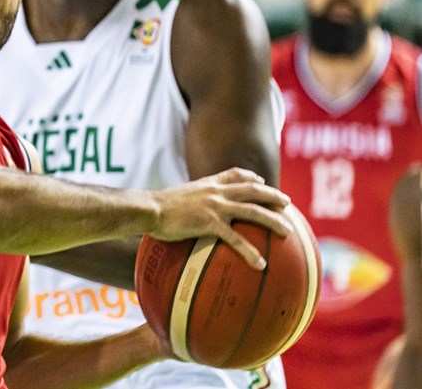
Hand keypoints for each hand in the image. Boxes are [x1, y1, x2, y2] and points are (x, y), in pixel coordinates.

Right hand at [149, 167, 292, 269]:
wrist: (149, 209)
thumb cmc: (157, 206)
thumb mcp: (177, 195)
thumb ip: (189, 199)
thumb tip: (187, 208)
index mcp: (207, 183)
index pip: (234, 174)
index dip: (251, 177)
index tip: (261, 180)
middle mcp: (215, 191)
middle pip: (252, 190)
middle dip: (272, 195)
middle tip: (287, 203)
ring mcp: (215, 206)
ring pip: (252, 211)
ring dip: (273, 220)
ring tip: (287, 231)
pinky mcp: (210, 223)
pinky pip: (236, 239)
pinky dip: (251, 251)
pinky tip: (261, 264)